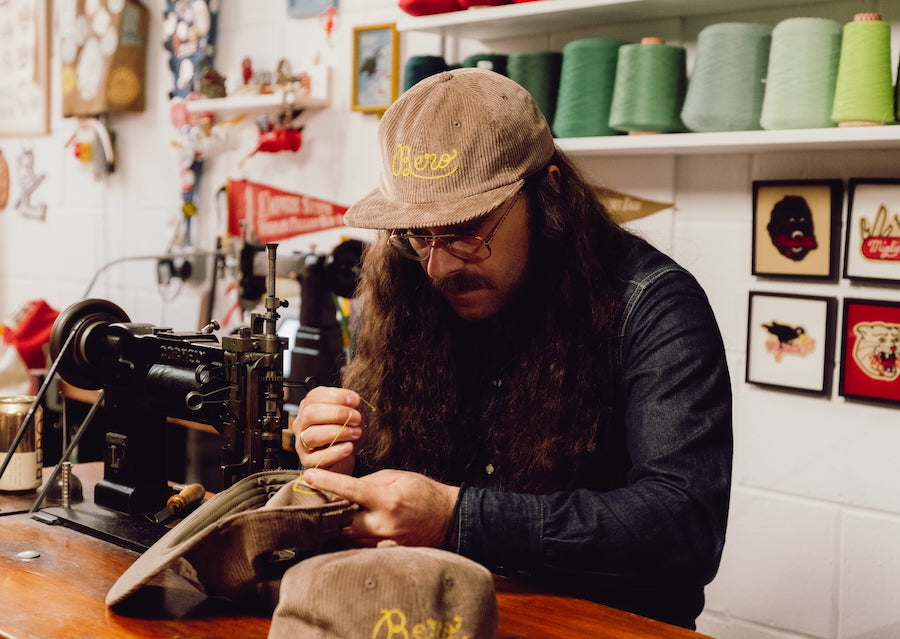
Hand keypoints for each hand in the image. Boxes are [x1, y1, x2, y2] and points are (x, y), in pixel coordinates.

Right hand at [292, 386, 365, 474]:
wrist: (348, 454)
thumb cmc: (348, 431)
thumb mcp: (350, 414)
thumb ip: (350, 405)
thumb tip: (353, 400)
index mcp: (310, 407)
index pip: (314, 396)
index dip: (336, 397)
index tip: (355, 400)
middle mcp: (302, 424)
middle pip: (310, 414)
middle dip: (337, 414)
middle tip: (357, 418)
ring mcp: (302, 444)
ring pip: (312, 435)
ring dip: (338, 432)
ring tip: (356, 433)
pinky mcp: (308, 462)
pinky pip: (317, 458)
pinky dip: (335, 452)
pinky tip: (348, 447)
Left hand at [301, 467, 459, 547]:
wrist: (448, 519)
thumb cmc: (425, 493)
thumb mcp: (399, 477)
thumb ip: (370, 481)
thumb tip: (347, 488)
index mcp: (386, 500)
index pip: (349, 490)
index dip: (326, 482)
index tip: (308, 476)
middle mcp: (382, 524)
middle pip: (341, 521)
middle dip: (331, 511)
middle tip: (324, 500)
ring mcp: (384, 541)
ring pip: (348, 535)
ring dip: (342, 523)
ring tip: (343, 511)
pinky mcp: (385, 551)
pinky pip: (360, 544)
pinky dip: (355, 533)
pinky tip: (358, 524)